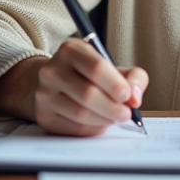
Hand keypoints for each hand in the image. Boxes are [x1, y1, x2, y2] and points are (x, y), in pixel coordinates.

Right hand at [0, 39, 147, 135]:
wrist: (57, 83)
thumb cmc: (90, 75)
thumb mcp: (112, 67)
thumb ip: (133, 77)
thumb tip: (135, 98)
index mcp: (71, 50)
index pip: (96, 68)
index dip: (115, 85)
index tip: (128, 96)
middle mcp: (52, 70)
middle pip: (88, 94)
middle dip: (112, 107)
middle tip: (126, 114)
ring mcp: (44, 94)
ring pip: (80, 113)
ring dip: (104, 120)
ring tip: (114, 118)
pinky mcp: (44, 115)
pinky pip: (72, 128)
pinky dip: (92, 129)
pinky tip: (99, 123)